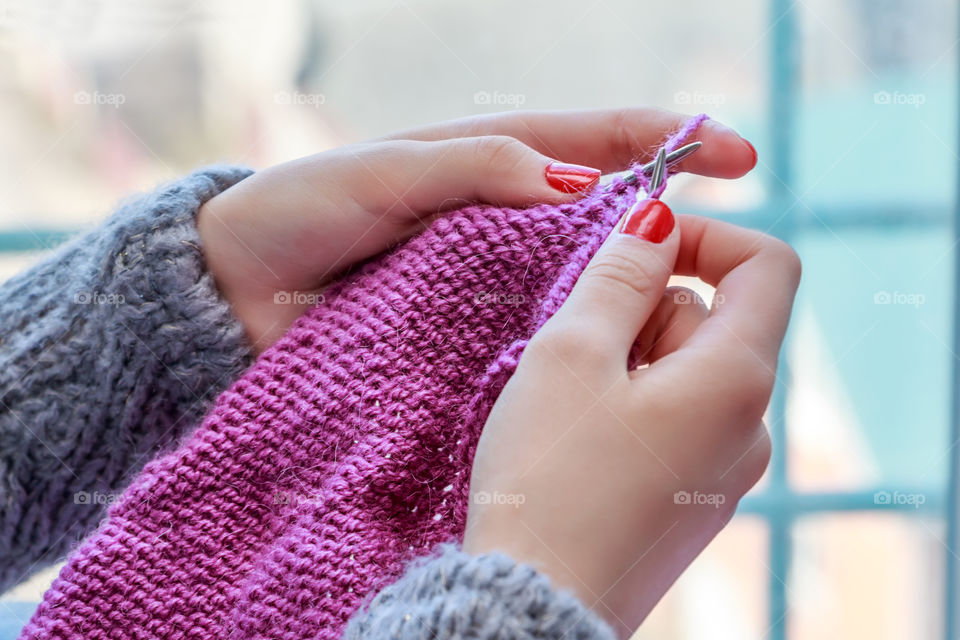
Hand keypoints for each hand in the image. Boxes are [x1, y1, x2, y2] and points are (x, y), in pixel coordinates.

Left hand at [196, 108, 755, 350]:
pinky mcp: (464, 332)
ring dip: (630, 292)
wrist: (231, 292)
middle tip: (729, 255)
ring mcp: (485, 280)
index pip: (594, 141)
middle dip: (669, 225)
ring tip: (687, 315)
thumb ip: (477, 171)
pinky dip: (574, 342)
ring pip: (575, 281)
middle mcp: (497, 220)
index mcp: (484, 161)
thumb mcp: (384, 174)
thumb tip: (581, 185)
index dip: (670, 143)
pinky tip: (610, 364)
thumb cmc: (298, 212)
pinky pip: (533, 333)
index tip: (740, 155)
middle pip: (600, 216)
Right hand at [462, 209, 800, 636]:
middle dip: (644, 307)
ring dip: (630, 355)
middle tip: (576, 340)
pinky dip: (631, 399)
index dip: (706, 234)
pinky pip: (674, 413)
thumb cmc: (549, 478)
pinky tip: (581, 433)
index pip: (766, 264)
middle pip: (713, 316)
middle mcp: (749, 423)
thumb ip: (620, 274)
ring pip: (686, 366)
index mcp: (736, 379)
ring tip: (569, 397)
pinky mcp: (691, 491)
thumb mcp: (573, 354)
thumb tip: (658, 218)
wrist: (537, 601)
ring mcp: (724, 463)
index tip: (638, 243)